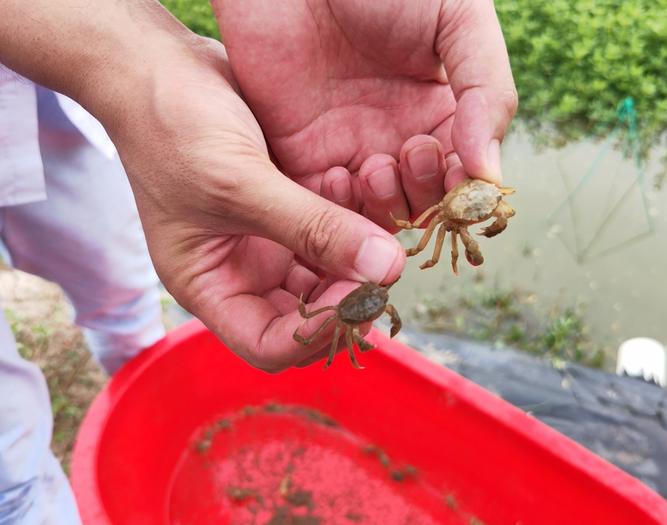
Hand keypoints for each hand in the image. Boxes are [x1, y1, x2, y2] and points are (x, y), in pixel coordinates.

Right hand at [0, 0, 405, 371]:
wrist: (158, 69)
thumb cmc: (172, 128)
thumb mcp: (240, 184)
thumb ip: (313, 229)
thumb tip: (385, 270)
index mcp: (211, 286)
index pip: (270, 345)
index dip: (317, 333)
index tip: (358, 294)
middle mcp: (241, 273)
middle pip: (307, 318)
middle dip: (347, 297)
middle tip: (383, 265)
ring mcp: (265, 242)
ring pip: (326, 276)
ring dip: (354, 256)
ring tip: (371, 218)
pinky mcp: (286, 210)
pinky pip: (330, 233)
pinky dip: (351, 218)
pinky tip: (357, 184)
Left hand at [212, 0, 516, 229]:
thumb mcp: (458, 19)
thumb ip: (487, 91)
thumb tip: (489, 174)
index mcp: (443, 109)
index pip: (464, 172)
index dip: (467, 187)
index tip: (463, 181)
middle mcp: (398, 136)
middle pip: (424, 201)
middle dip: (426, 193)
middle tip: (412, 152)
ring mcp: (350, 148)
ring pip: (378, 211)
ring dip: (385, 204)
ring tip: (376, 164)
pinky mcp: (303, 154)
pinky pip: (324, 207)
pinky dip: (335, 210)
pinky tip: (340, 175)